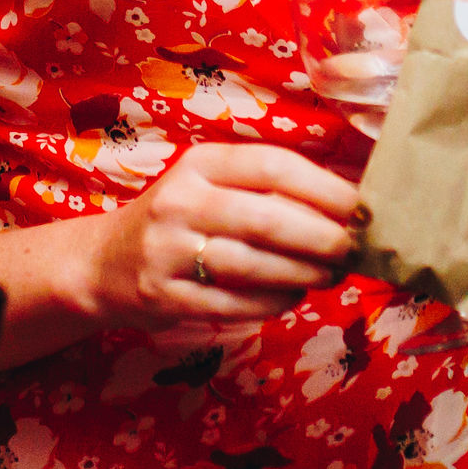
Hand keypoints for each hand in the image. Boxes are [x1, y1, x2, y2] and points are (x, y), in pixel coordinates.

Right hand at [85, 144, 357, 330]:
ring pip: (253, 266)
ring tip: (330, 276)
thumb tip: (350, 202)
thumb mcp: (211, 184)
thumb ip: (268, 188)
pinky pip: (233, 305)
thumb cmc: (180, 220)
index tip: (363, 207)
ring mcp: (169, 251)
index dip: (324, 188)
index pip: (273, 166)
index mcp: (201, 164)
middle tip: (353, 250)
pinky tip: (293, 297)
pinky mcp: (165, 296)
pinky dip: (272, 303)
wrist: (104, 263)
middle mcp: (181, 202)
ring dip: (302, 274)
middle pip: (267, 218)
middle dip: (322, 237)